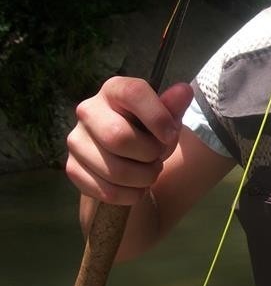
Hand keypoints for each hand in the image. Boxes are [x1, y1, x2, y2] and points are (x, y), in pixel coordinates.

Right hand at [65, 76, 193, 204]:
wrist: (125, 157)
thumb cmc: (148, 130)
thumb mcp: (165, 118)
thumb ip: (173, 107)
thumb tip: (184, 91)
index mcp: (114, 90)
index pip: (133, 93)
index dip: (157, 116)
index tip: (171, 134)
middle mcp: (88, 110)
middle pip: (119, 137)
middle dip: (149, 154)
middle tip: (158, 158)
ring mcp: (76, 141)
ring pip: (115, 170)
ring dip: (143, 178)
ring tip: (150, 173)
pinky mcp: (72, 168)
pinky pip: (106, 191)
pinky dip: (130, 195)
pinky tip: (136, 188)